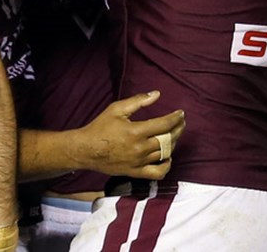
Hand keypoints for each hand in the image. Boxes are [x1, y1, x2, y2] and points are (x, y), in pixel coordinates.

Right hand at [71, 91, 185, 179]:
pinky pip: (158, 172)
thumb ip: (138, 101)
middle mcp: (140, 148)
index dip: (176, 118)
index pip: (164, 124)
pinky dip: (167, 166)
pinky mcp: (136, 171)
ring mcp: (139, 161)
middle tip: (180, 123)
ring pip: (165, 153)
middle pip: (168, 139)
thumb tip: (157, 94)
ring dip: (173, 143)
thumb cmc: (99, 127)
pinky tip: (167, 158)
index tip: (180, 114)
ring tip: (172, 136)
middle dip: (178, 129)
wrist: (86, 149)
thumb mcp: (116, 109)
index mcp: (136, 131)